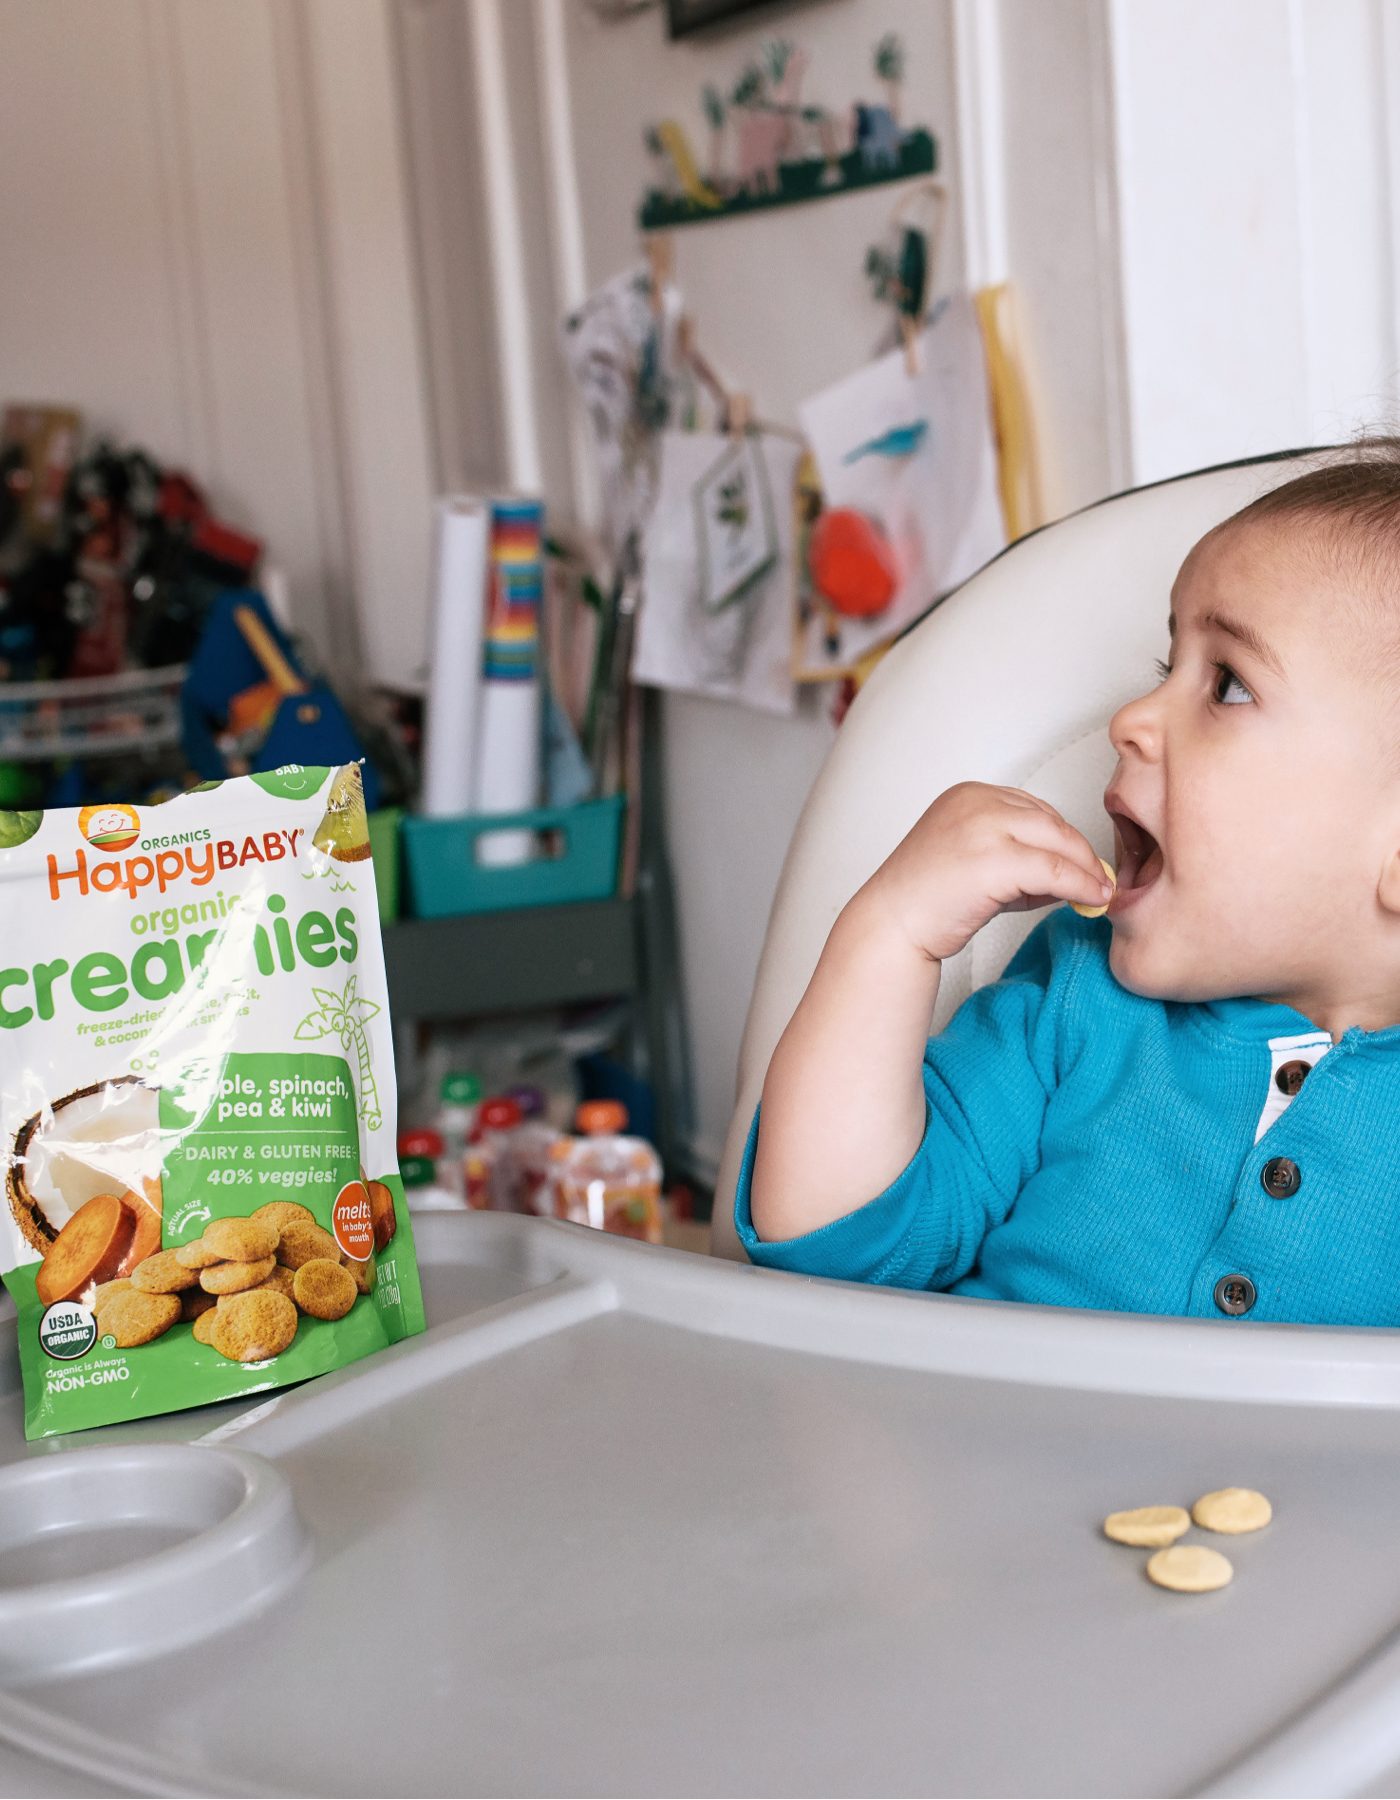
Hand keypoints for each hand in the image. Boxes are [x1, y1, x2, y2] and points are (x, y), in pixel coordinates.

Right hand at [854, 782, 1113, 965]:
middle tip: (1100, 881)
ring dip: (1087, 870)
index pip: (1035, 809)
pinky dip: (1082, 885)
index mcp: (969, 794)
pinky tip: (1093, 899)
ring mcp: (983, 828)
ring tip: (1099, 892)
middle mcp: (976, 802)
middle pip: (1052, 822)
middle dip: (1081, 854)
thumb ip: (1022, 858)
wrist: (891, 926)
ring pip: (1059, 843)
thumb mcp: (979, 864)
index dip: (1062, 840)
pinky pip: (1055, 870)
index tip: (1080, 865)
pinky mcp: (993, 860)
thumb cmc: (928, 901)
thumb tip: (1077, 874)